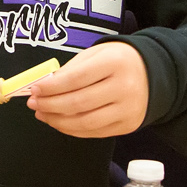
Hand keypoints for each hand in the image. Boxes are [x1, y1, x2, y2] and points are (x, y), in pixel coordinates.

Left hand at [27, 41, 148, 136]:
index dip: (51, 87)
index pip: (76, 79)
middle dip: (50, 105)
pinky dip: (72, 129)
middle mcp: (124, 88)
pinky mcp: (127, 125)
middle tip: (34, 104)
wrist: (153, 74)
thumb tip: (43, 88)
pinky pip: (94, 132)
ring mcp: (128, 110)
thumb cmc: (117, 61)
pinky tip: (59, 121)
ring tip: (43, 114)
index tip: (34, 90)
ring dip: (58, 120)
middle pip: (78, 103)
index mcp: (115, 63)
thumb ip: (70, 70)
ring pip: (85, 122)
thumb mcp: (95, 55)